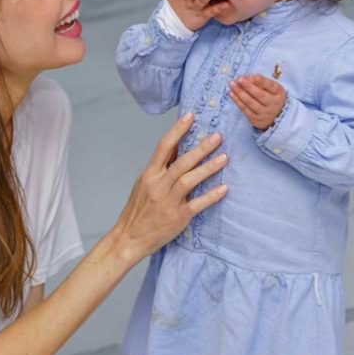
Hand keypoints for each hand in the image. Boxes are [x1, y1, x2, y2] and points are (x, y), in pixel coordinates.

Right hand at [113, 113, 227, 259]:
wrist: (129, 238)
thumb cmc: (137, 210)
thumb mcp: (143, 184)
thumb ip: (159, 168)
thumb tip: (174, 148)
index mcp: (149, 175)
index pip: (163, 147)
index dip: (177, 130)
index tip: (190, 117)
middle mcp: (158, 186)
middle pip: (181, 162)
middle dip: (201, 148)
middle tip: (217, 136)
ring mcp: (168, 202)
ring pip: (190, 180)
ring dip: (208, 168)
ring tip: (224, 158)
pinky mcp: (178, 217)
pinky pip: (197, 204)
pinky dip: (211, 196)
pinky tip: (224, 188)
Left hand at [229, 74, 286, 129]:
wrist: (275, 117)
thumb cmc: (271, 97)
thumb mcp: (271, 88)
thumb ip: (261, 82)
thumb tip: (248, 77)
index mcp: (279, 94)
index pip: (271, 86)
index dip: (263, 81)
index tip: (254, 76)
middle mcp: (273, 105)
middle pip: (260, 95)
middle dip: (248, 86)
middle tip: (239, 79)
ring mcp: (264, 114)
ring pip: (250, 102)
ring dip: (239, 93)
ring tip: (232, 84)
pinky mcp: (256, 120)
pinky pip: (245, 109)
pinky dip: (237, 101)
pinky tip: (231, 93)